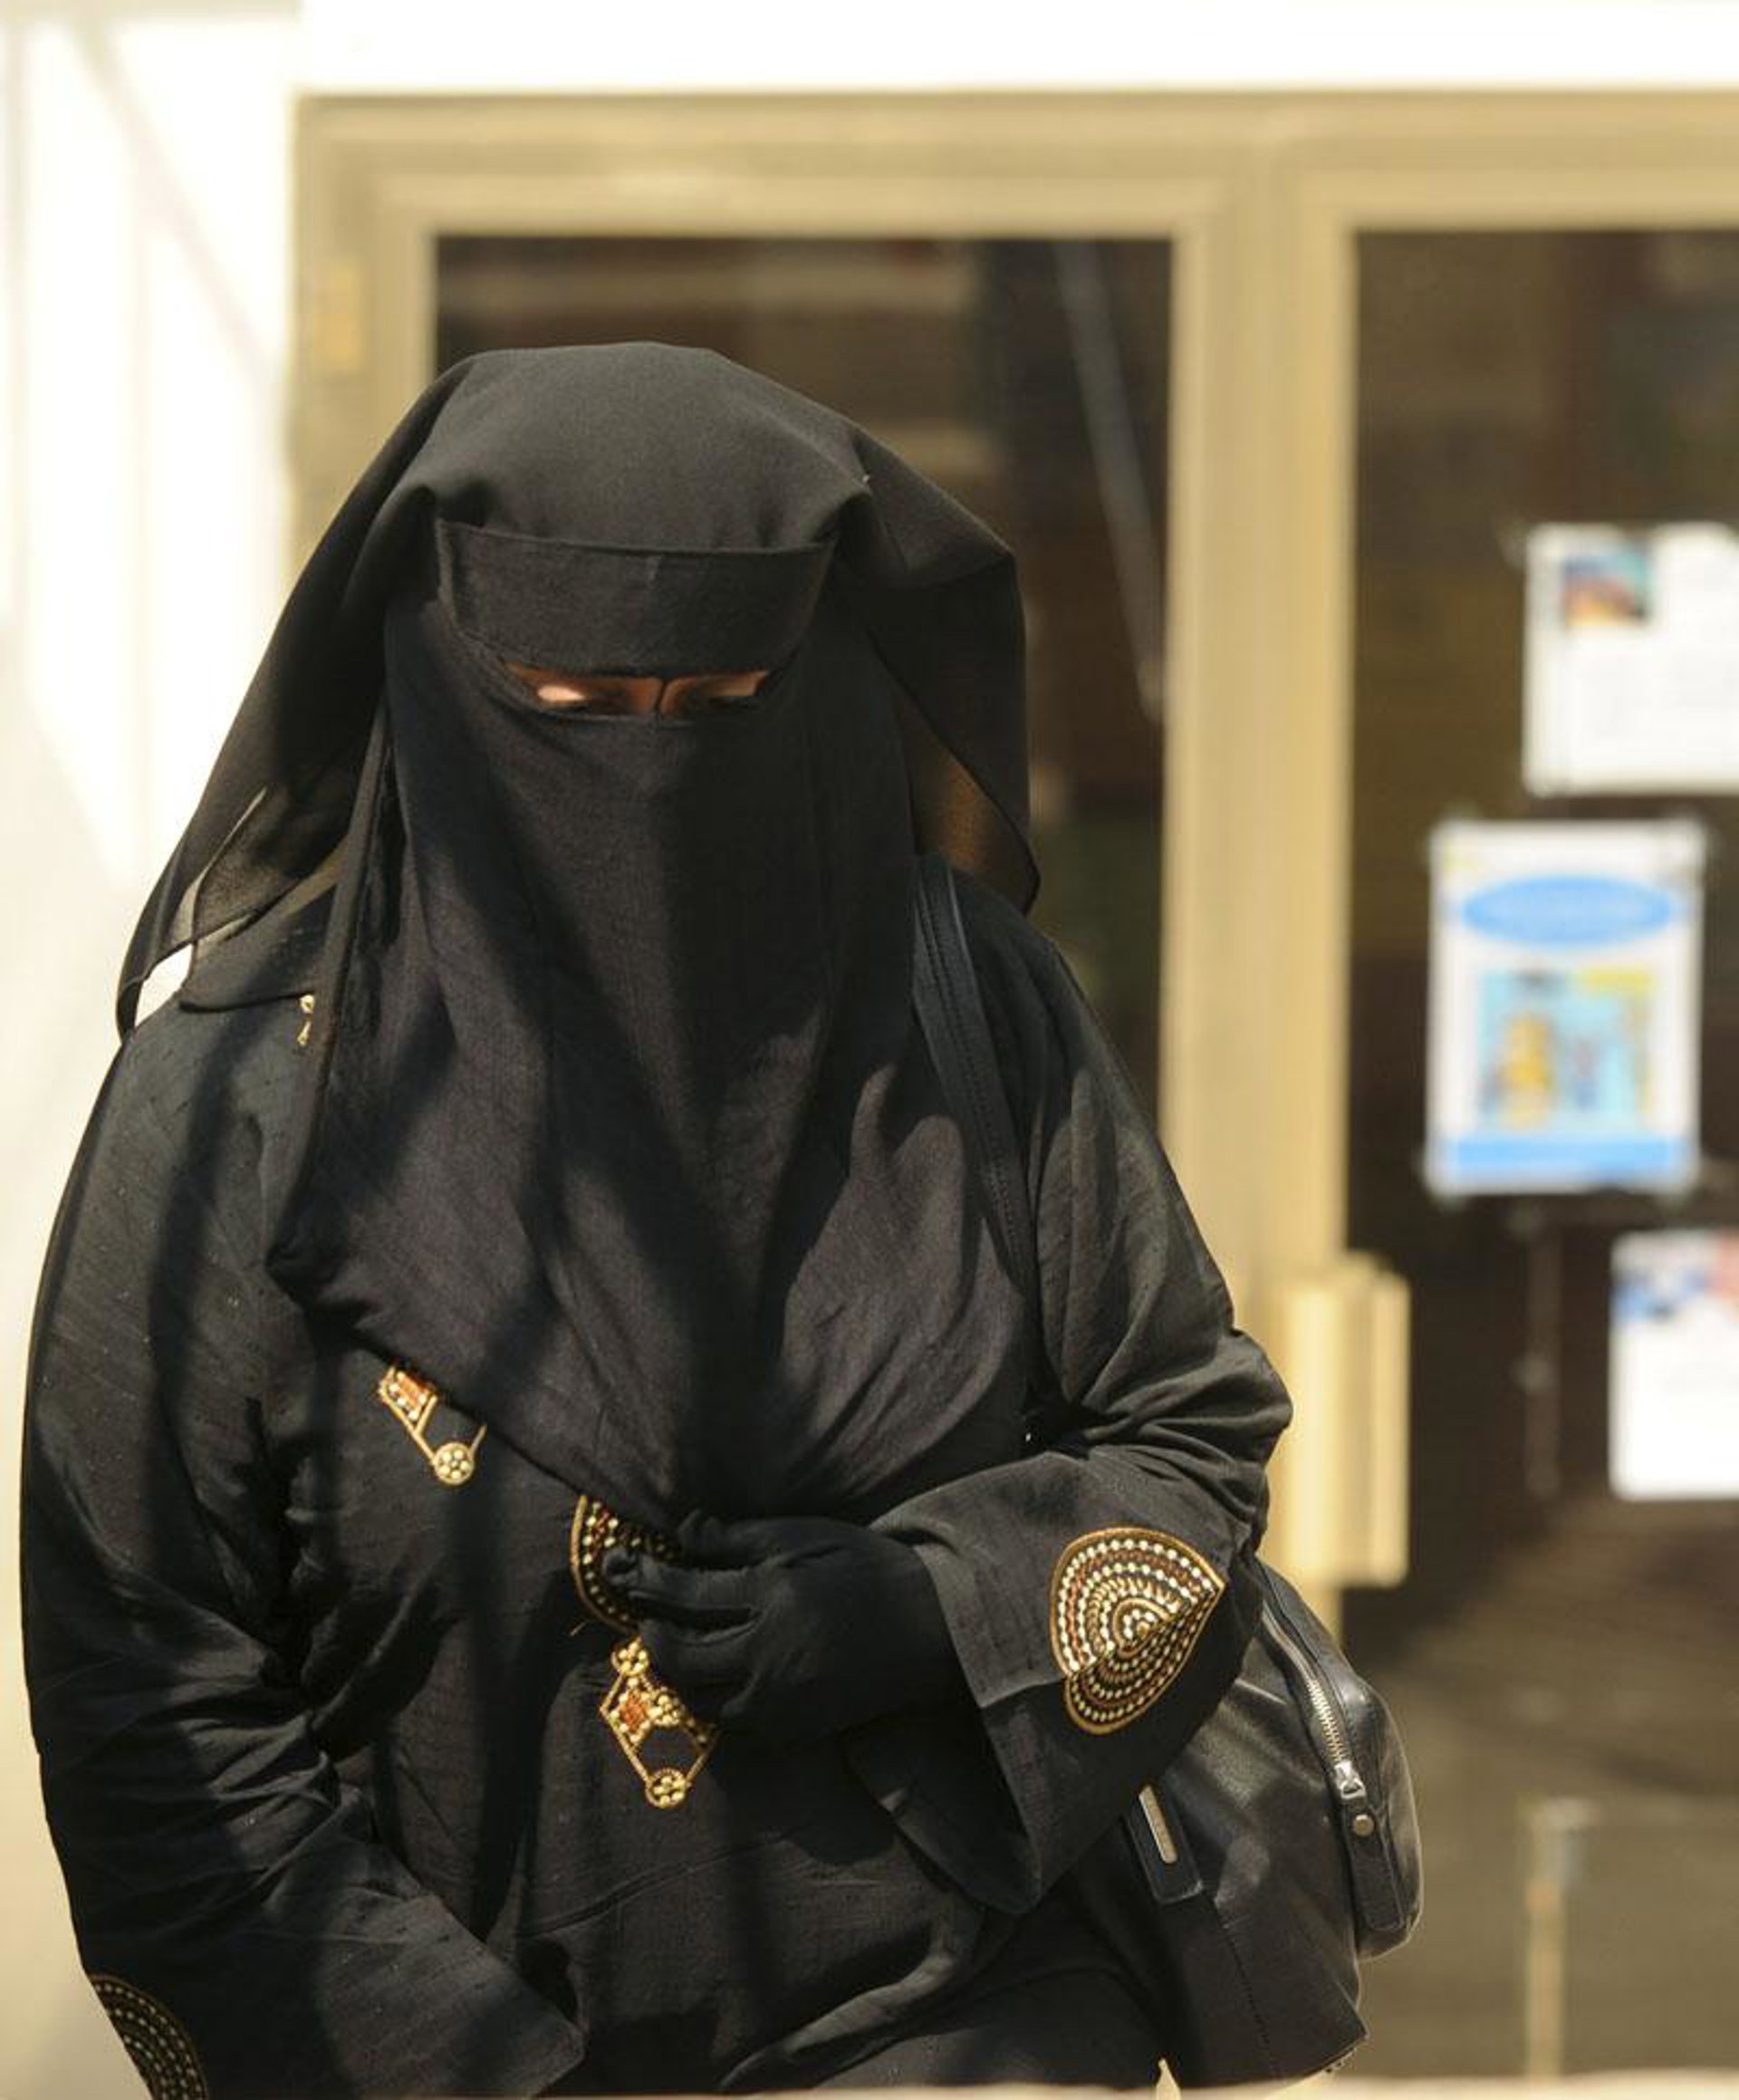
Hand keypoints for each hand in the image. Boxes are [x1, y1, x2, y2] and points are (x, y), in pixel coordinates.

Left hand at [601, 1513, 960, 1741]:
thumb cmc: (870, 1569)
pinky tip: (715, 1679)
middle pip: (683, 1657)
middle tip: (645, 1621)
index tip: (628, 1571)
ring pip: (703, 1699)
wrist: (933, 1629)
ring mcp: (783, 1699)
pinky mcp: (797, 1727)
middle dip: (653, 1638)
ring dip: (679, 1676)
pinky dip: (715, 1701)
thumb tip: (686, 1532)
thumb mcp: (809, 1536)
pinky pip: (736, 1723)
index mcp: (774, 1596)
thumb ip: (743, 1538)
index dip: (650, 1582)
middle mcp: (770, 1654)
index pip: (689, 1593)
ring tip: (673, 1650)